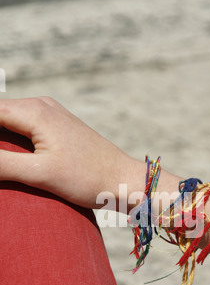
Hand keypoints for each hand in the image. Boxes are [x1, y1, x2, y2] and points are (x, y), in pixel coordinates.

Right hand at [0, 97, 137, 207]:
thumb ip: (1, 163)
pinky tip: (7, 154)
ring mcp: (52, 114)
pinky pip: (24, 125)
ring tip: (1, 162)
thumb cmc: (86, 178)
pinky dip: (10, 136)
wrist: (123, 179)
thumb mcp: (40, 173)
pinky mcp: (58, 126)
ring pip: (9, 118)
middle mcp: (41, 105)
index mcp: (34, 111)